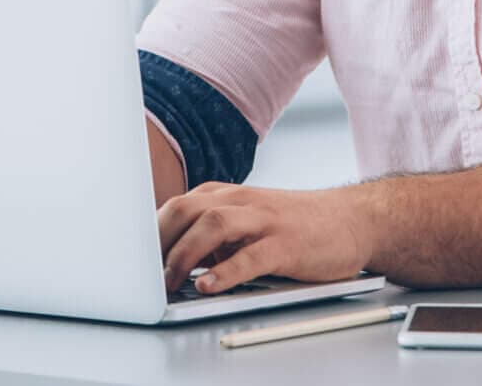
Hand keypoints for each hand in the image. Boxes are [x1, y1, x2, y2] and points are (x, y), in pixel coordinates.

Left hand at [158, 184, 376, 296]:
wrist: (350, 220)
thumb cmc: (292, 225)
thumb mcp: (245, 222)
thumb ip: (210, 236)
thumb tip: (168, 261)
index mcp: (226, 195)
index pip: (175, 206)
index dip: (149, 232)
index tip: (131, 258)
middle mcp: (241, 201)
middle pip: (186, 209)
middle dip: (159, 241)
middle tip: (145, 273)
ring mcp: (264, 220)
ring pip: (213, 226)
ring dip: (184, 254)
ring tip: (170, 281)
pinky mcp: (286, 244)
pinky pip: (250, 256)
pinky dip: (224, 272)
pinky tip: (207, 286)